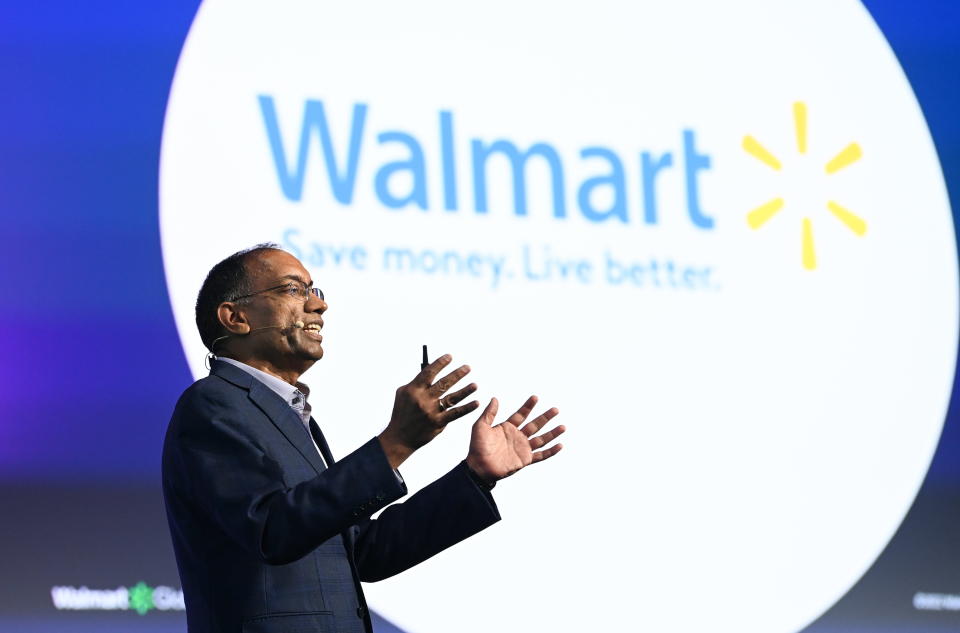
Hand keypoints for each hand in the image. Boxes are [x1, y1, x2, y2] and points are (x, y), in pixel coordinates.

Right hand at [379, 354, 478, 468]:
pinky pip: (455, 413)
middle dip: (457, 374)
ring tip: (475, 385)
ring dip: (466, 390)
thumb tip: (430, 370)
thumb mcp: (403, 394)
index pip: (429, 372)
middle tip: (468, 368)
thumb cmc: (402, 413)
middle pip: (444, 383)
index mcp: (414, 389)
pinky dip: (467, 408)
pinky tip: (476, 402)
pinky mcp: (438, 423)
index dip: (440, 363)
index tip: (450, 357)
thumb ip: (416, 382)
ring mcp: (431, 411)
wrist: (400, 437)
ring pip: (452, 397)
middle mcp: (423, 399)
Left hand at [466, 396, 564, 483]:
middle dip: (545, 417)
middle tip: (556, 409)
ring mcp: (522, 448)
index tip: (535, 397)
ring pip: (541, 439)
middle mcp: (517, 437)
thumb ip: (489, 413)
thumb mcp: (480, 427)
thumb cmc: (477, 447)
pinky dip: (551, 451)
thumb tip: (495, 398)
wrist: (479, 467)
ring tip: (563, 426)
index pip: (521, 414)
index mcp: (507, 428)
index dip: (528, 406)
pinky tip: (560, 445)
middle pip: (535, 425)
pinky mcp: (525, 460)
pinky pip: (541, 455)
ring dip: (552, 433)